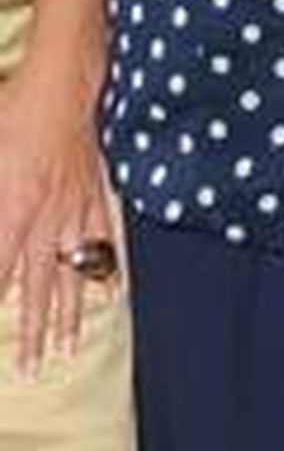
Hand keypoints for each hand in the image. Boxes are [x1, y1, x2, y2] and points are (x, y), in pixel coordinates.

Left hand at [0, 63, 116, 371]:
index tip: (2, 346)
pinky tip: (105, 290)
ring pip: (71, 271)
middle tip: (31, 370)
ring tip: (65, 348)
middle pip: (39, 287)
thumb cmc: (15, 111)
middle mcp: (47, 218)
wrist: (63, 80)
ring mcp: (75, 207)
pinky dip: (101, 268)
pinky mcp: (94, 192)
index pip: (1, 274)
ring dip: (67, 313)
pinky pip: (99, 239)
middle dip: (33, 332)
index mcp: (15, 208)